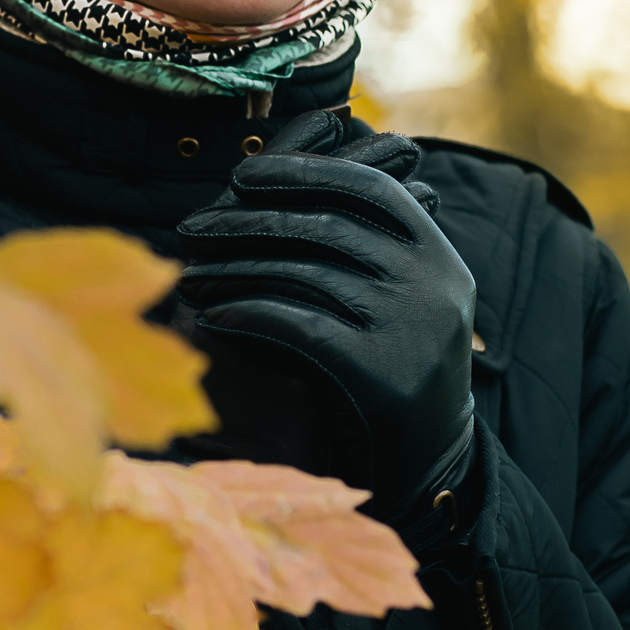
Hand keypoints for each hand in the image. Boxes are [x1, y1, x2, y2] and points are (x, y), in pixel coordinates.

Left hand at [173, 111, 477, 536]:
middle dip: (249, 221)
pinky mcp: (383, 372)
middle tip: (191, 228)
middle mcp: (433, 283)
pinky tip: (214, 314)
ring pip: (307, 274)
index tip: (244, 174)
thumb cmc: (396, 364)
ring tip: (189, 275)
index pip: (370, 188)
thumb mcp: (404, 297)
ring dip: (236, 268)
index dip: (305, 173)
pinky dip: (250, 313)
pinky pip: (300, 326)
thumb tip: (283, 188)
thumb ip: (368, 247)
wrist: (432, 456)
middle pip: (329, 227)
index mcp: (439, 254)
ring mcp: (412, 327)